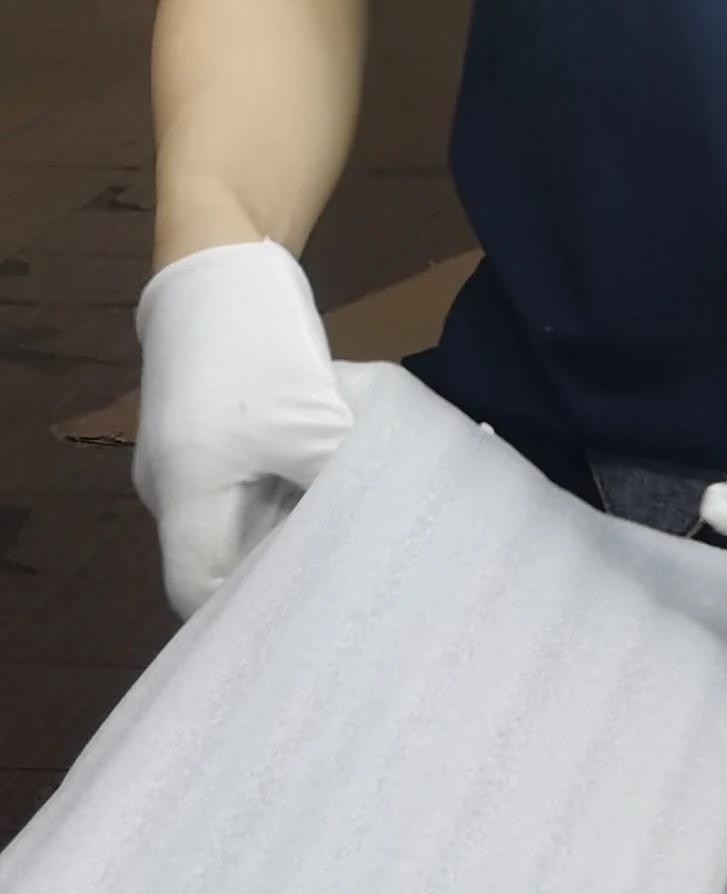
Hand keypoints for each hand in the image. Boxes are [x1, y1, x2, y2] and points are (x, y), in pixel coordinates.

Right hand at [133, 239, 356, 619]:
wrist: (220, 266)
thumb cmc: (261, 345)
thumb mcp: (317, 427)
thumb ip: (348, 491)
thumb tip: (390, 543)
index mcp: (184, 492)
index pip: (198, 595)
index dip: (249, 621)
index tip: (308, 627)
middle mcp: (169, 490)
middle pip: (218, 569)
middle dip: (278, 589)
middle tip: (344, 605)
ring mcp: (182, 469)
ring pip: (234, 536)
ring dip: (285, 548)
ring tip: (346, 565)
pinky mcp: (204, 450)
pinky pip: (239, 502)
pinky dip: (281, 514)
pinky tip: (331, 517)